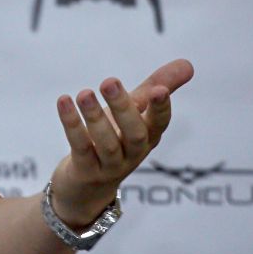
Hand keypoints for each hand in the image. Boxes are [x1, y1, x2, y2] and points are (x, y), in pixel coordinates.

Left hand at [49, 58, 193, 225]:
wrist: (86, 189)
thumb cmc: (114, 141)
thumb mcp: (134, 113)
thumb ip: (156, 87)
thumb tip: (188, 63)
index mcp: (148, 137)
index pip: (160, 123)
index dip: (161, 108)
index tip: (160, 89)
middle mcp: (132, 153)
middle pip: (134, 134)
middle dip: (123, 107)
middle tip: (109, 81)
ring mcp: (109, 166)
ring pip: (106, 143)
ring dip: (94, 117)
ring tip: (84, 93)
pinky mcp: (85, 171)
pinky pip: (80, 147)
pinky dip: (72, 124)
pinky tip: (64, 102)